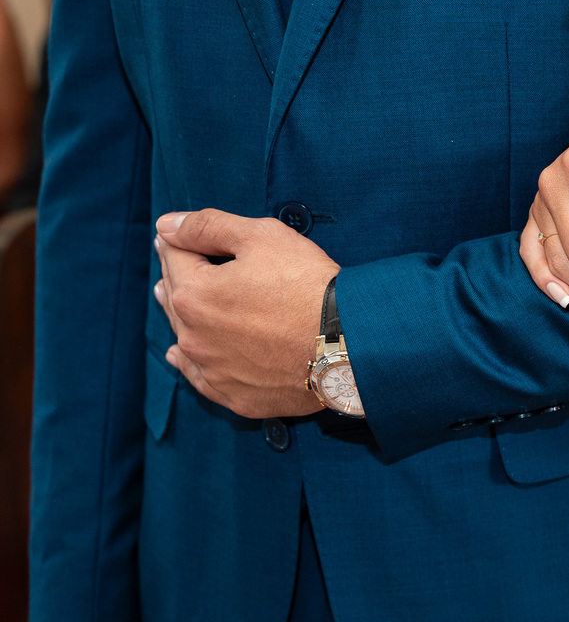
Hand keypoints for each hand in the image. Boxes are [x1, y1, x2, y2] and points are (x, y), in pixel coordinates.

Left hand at [154, 209, 339, 417]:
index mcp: (194, 294)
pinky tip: (182, 355)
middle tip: (178, 265)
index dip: (178, 240)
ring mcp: (214, 371)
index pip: (174, 257)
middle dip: (177, 277)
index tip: (179, 236)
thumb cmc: (309, 286)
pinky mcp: (236, 397)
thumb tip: (166, 225)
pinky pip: (202, 379)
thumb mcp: (263, 237)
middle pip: (174, 299)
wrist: (350, 344)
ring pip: (185, 338)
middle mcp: (194, 337)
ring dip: (182, 318)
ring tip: (179, 303)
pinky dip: (192, 364)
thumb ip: (208, 226)